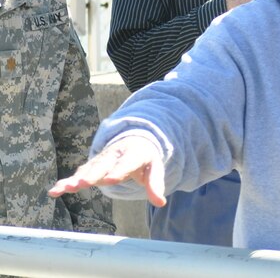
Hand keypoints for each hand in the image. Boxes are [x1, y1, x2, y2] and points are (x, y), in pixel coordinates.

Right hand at [49, 135, 166, 206]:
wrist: (133, 142)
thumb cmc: (144, 159)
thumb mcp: (154, 169)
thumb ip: (155, 185)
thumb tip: (160, 202)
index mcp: (133, 153)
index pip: (126, 163)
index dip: (118, 171)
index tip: (110, 180)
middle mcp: (114, 155)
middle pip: (102, 165)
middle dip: (92, 174)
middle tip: (82, 184)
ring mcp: (101, 160)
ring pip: (87, 169)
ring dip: (76, 179)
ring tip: (65, 189)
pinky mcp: (91, 167)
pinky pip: (77, 174)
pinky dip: (66, 182)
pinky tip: (54, 191)